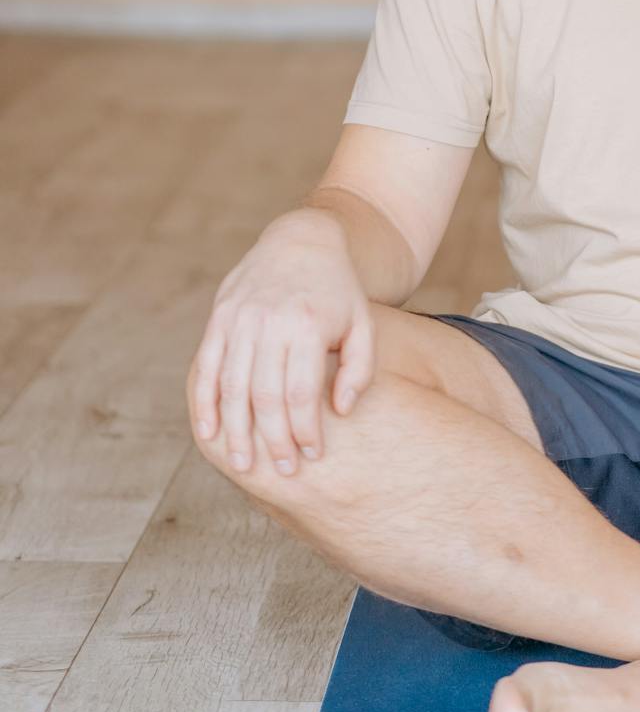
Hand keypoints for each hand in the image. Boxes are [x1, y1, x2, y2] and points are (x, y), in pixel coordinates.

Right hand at [188, 211, 375, 475]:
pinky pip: (205, 367)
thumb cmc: (338, 292)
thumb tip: (340, 411)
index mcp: (308, 325)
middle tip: (284, 471)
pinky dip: (204, 402)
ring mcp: (240, 319)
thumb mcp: (363, 324)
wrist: (302, 240)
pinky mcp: (220, 317)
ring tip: (245, 465)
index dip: (305, 429)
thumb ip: (359, 370)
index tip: (312, 455)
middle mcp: (270, 322)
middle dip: (274, 439)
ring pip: (232, 386)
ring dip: (237, 431)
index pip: (302, 392)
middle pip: (265, 395)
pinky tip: (210, 433)